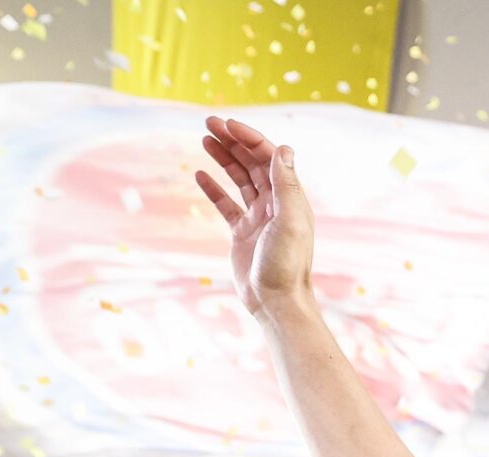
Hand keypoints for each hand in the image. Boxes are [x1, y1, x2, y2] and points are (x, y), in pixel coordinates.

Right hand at [195, 116, 315, 318]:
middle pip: (253, 164)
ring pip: (240, 180)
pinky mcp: (243, 233)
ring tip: (204, 139)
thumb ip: (286, 185)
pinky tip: (200, 175)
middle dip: (232, 142)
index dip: (248, 138)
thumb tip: (283, 148)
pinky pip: (226, 204)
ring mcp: (258, 218)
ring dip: (224, 158)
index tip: (226, 124)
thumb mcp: (289, 222)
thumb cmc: (285, 265)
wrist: (275, 301)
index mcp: (289, 198)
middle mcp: (275, 204)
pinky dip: (214, 189)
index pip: (268, 158)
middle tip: (208, 123)